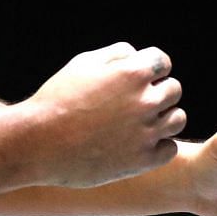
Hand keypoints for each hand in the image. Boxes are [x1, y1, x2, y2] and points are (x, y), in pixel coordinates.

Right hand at [18, 42, 185, 188]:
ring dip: (163, 118)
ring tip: (139, 124)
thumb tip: (137, 55)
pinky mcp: (143, 160)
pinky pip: (170, 149)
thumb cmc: (57, 100)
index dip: (148, 70)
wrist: (38, 143)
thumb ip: (115, 55)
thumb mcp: (82, 64)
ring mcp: (146, 132)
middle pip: (174, 90)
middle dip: (156, 93)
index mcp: (132, 73)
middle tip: (133, 105)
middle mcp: (145, 101)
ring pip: (178, 119)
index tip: (132, 82)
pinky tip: (137, 144)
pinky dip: (158, 146)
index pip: (162, 62)